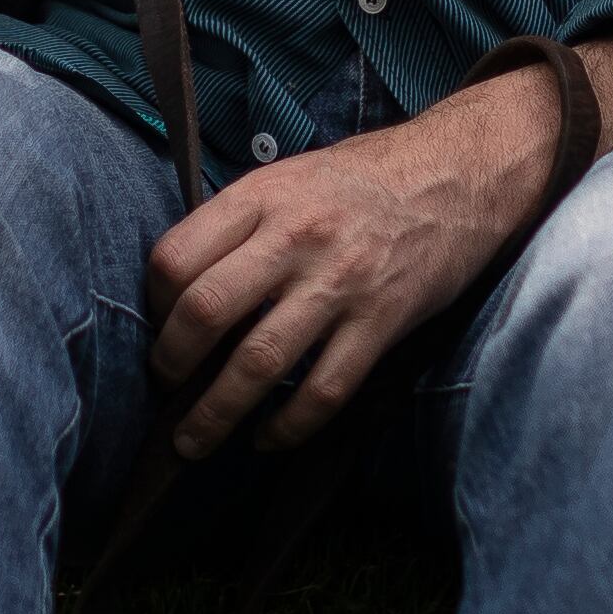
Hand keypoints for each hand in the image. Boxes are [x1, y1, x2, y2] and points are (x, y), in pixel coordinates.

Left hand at [144, 66, 560, 459]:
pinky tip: (269, 436)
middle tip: (167, 387)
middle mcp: (297, 237)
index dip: (152, 304)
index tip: (159, 326)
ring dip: (215, 415)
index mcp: (264, 195)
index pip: (175, 257)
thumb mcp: (292, 176)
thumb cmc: (365, 177)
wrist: (460, 172)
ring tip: (194, 441)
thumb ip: (241, 223)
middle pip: (206, 313)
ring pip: (258, 363)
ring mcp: (340, 282)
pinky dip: (288, 426)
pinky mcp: (381, 322)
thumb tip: (186, 287)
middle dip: (171, 365)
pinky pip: (323, 390)